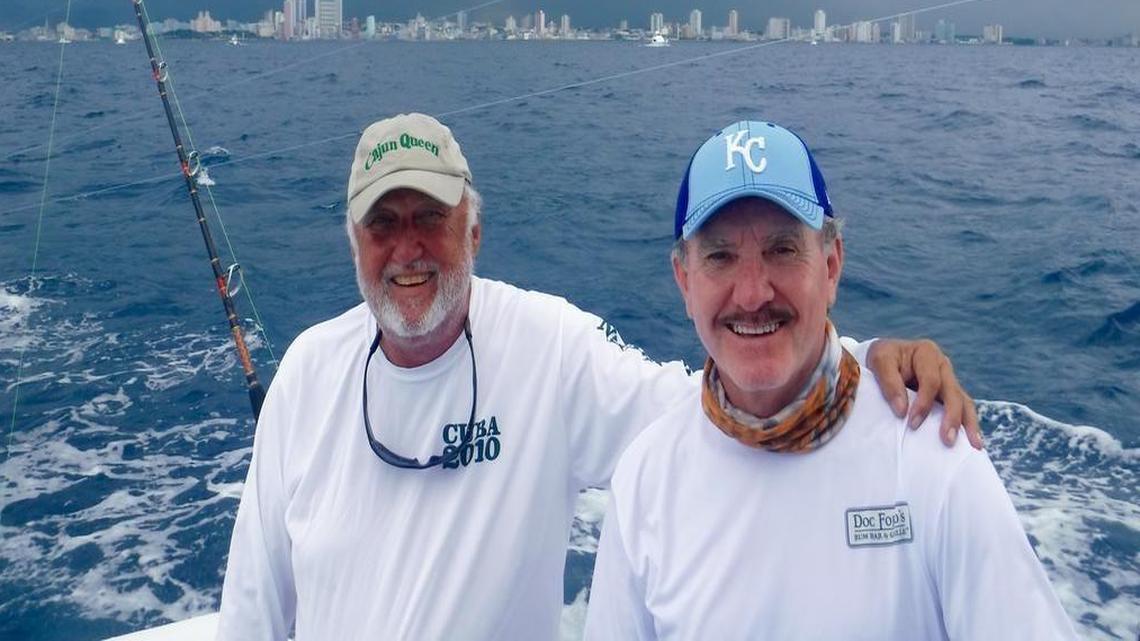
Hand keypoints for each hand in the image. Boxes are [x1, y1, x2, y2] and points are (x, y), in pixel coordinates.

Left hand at [866, 338, 981, 449]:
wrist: (883, 357)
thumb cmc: (881, 358)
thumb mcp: (879, 361)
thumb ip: (889, 383)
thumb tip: (901, 411)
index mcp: (927, 353)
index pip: (931, 381)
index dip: (923, 403)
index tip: (911, 423)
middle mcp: (942, 365)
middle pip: (953, 393)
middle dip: (952, 417)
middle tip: (947, 440)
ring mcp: (948, 380)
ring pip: (964, 402)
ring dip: (968, 424)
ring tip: (974, 446)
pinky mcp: (948, 394)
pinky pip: (963, 409)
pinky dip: (968, 425)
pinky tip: (973, 442)